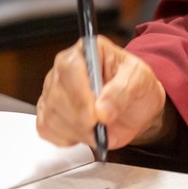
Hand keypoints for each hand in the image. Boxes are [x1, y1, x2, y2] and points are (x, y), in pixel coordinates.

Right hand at [36, 35, 167, 150]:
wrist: (135, 106)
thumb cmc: (136, 85)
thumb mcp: (140, 79)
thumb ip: (123, 90)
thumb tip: (103, 109)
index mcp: (86, 51)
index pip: (69, 68)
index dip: (80, 95)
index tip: (96, 115)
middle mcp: (64, 69)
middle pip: (57, 96)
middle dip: (80, 119)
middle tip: (100, 128)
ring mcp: (53, 91)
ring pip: (51, 115)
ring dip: (76, 131)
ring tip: (97, 131)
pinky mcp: (49, 112)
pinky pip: (47, 129)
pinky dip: (67, 138)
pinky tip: (84, 133)